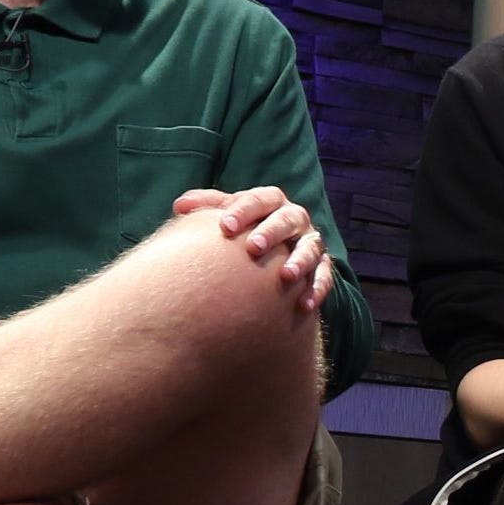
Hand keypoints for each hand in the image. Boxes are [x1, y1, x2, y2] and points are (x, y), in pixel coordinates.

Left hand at [174, 186, 333, 311]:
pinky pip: (324, 276)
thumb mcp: (228, 215)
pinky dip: (317, 289)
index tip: (225, 227)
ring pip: (310, 248)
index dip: (244, 211)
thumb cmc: (244, 229)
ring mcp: (309, 242)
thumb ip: (206, 207)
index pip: (260, 199)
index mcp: (271, 202)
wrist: (273, 252)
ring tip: (286, 276)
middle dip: (272, 232)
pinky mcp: (321, 266)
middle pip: (287, 220)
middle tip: (253, 248)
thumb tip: (179, 207)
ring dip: (300, 261)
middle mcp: (294, 219)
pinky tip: (303, 305)